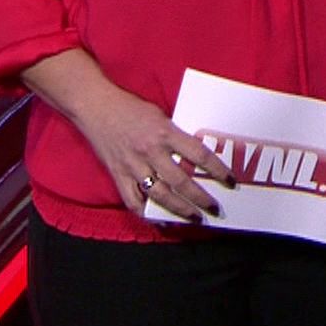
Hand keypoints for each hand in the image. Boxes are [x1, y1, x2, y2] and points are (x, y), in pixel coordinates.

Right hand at [74, 83, 235, 220]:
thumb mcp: (161, 116)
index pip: (199, 155)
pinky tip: (161, 219)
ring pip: (160, 195)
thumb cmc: (130, 108)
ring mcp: (133, 166)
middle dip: (201, 198)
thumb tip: (196, 156)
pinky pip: (133, 200)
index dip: (217, 170)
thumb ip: (176, 136)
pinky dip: (147, 212)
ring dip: (180, 209)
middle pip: (181, 181)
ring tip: (195, 218)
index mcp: (165, 132)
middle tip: (215, 208)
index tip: (230, 181)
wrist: (95, 106)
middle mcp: (150, 151)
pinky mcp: (117, 175)